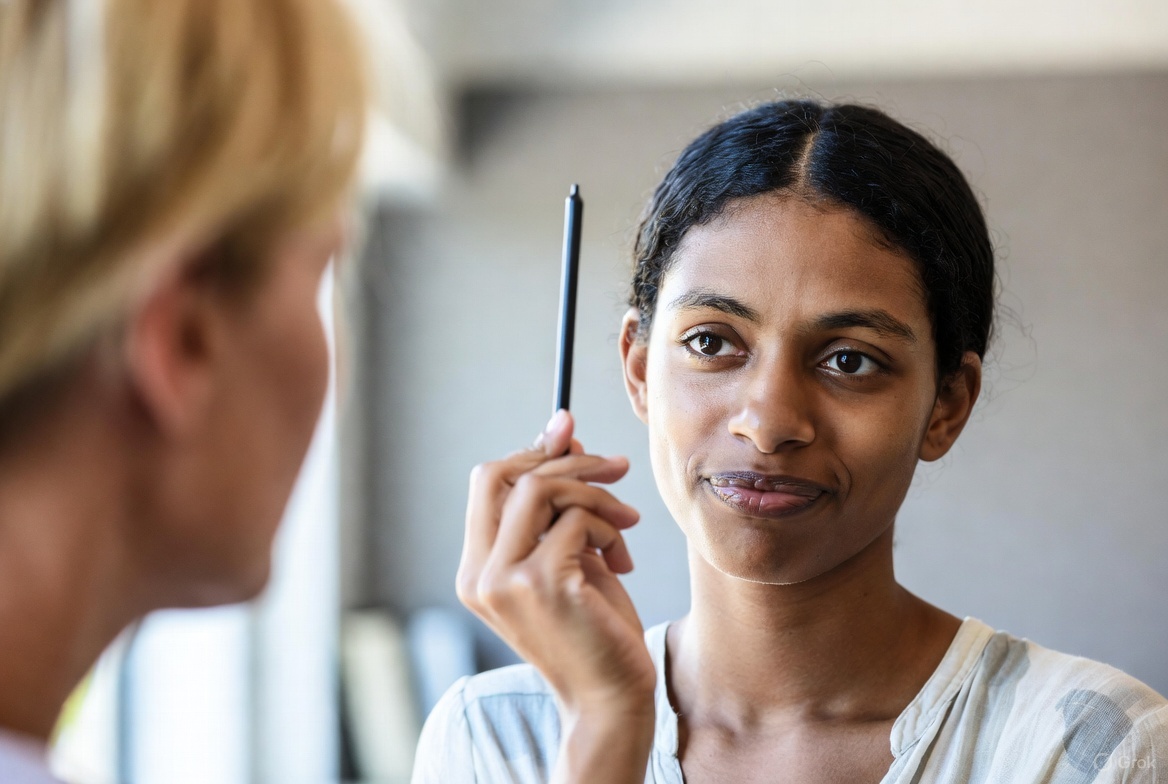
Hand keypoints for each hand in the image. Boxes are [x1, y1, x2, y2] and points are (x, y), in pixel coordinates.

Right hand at [457, 409, 655, 719]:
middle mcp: (478, 573)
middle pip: (502, 474)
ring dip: (596, 496)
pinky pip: (575, 521)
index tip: (572, 433)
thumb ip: (559, 501)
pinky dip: (608, 528)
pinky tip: (622, 560)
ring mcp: (503, 579)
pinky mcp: (540, 583)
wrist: (611, 698)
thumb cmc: (594, 627)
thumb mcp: (571, 552)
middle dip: (566, 460)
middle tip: (616, 466)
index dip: (532, 450)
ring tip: (625, 526)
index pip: (487, 480)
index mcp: (476, 568)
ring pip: (541, 489)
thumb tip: (562, 428)